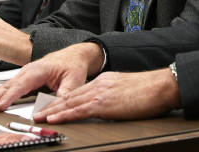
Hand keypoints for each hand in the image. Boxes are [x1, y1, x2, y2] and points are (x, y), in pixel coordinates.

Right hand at [0, 42, 102, 111]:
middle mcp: (28, 71)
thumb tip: (58, 104)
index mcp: (39, 69)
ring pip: (5, 86)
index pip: (22, 85)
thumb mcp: (74, 79)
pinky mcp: (23, 79)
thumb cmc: (72, 65)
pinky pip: (8, 87)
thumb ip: (66, 92)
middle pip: (8, 85)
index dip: (10, 97)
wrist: (73, 56)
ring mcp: (24, 74)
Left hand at [33, 69, 180, 122]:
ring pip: (70, 102)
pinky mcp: (104, 103)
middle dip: (52, 105)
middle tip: (37, 113)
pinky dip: (63, 115)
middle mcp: (100, 84)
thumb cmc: (151, 90)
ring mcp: (100, 93)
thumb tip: (109, 107)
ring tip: (39, 118)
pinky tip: (53, 119)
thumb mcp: (127, 90)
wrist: (161, 86)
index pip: (79, 91)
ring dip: (52, 111)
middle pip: (70, 96)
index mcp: (105, 80)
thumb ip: (114, 95)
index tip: (52, 106)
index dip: (63, 99)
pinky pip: (78, 110)